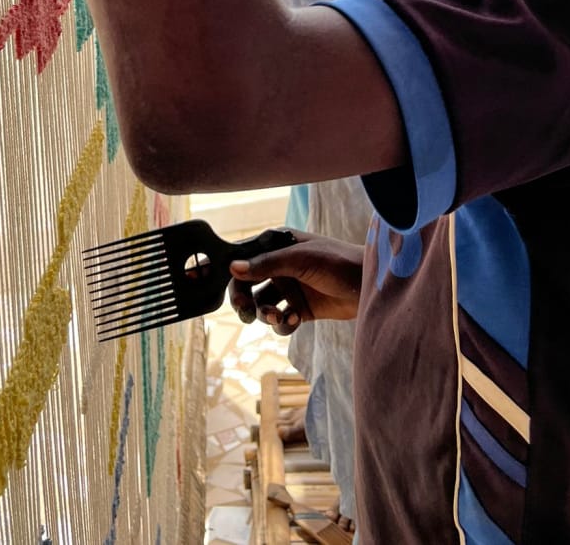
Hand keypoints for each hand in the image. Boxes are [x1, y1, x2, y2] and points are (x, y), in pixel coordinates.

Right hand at [228, 231, 363, 334]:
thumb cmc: (338, 261)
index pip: (242, 256)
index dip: (222, 267)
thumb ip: (267, 264)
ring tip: (278, 316)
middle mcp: (280, 266)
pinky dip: (282, 324)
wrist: (370, 285)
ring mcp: (290, 288)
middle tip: (245, 312)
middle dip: (242, 299)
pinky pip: (279, 321)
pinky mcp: (301, 309)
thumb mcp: (301, 259)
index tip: (199, 279)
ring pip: (261, 305)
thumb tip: (232, 267)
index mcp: (277, 245)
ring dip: (265, 314)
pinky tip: (295, 320)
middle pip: (246, 285)